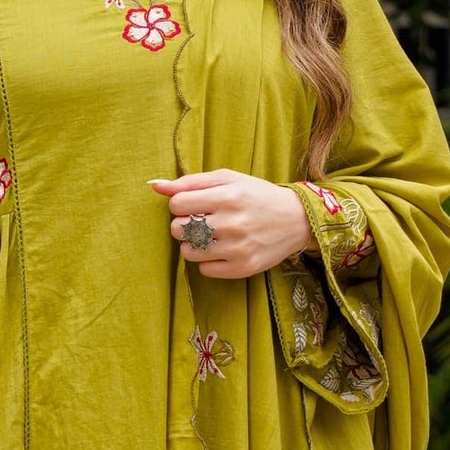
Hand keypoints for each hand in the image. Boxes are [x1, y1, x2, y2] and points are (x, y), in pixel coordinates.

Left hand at [149, 168, 312, 278]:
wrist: (296, 219)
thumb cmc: (256, 195)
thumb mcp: (227, 179)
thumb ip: (189, 182)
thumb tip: (153, 185)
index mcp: (228, 196)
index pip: (176, 204)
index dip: (181, 204)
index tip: (195, 205)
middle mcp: (232, 223)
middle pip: (178, 229)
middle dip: (184, 225)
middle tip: (202, 221)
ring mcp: (237, 248)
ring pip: (187, 252)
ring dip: (193, 244)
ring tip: (211, 236)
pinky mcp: (242, 268)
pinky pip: (203, 269)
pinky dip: (207, 261)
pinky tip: (222, 250)